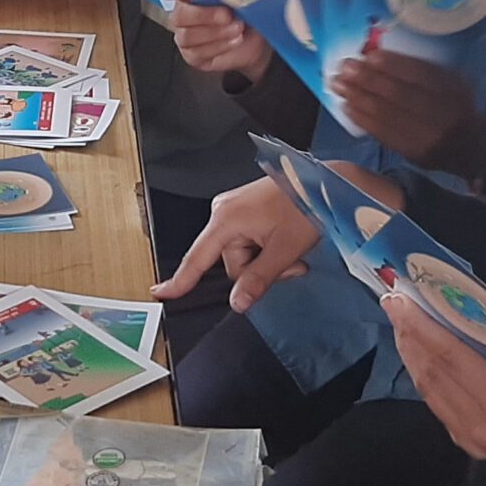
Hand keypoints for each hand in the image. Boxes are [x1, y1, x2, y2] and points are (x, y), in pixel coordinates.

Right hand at [151, 175, 318, 311]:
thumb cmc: (306, 204)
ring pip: (243, 256)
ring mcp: (234, 210)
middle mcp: (224, 211)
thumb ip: (259, 279)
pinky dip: (266, 249)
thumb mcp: (284, 249)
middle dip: (259, 270)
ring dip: (267, 261)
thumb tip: (238, 302)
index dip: (180, 280)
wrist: (324, 183)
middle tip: (289, 264)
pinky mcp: (244, 211)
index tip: (160, 293)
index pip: (197, 258)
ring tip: (292, 250)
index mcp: (227, 218)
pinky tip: (283, 241)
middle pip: (231, 263)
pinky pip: (248, 242)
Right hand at [168, 0, 269, 80]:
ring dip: (215, 32)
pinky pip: (200, 52)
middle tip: (227, 13)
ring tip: (237, 27)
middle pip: (180, 14)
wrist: (256, 39)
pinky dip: (220, 46)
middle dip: (205, 15)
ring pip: (188, 35)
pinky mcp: (194, 55)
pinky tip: (234, 40)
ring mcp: (186, 36)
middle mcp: (184, 14)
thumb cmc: (242, 10)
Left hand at [330, 49, 485, 170]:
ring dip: (357, 97)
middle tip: (345, 67)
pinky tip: (347, 105)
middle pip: (398, 94)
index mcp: (453, 90)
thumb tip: (377, 57)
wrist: (471, 147)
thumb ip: (421, 71)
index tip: (369, 55)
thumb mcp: (450, 82)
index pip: (420, 75)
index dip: (392, 65)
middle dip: (367, 79)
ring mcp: (426, 136)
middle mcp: (442, 113)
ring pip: (386, 114)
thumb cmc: (454, 105)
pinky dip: (361, 118)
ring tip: (337, 83)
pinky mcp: (411, 152)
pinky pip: (381, 133)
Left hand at [384, 294, 485, 471]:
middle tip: (392, 304)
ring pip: (429, 390)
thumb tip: (446, 311)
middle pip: (434, 373)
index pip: (451, 356)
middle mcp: (483, 425)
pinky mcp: (468, 445)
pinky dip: (424, 375)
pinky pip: (437, 403)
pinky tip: (416, 353)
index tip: (398, 299)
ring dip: (411, 354)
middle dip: (408, 335)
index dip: (420, 325)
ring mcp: (473, 440)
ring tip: (399, 323)